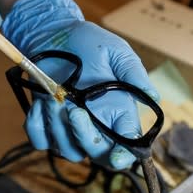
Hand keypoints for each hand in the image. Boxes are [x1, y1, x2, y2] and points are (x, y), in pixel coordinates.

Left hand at [2, 0, 158, 168]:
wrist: (53, 35)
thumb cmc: (87, 42)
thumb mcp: (116, 52)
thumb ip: (134, 73)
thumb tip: (155, 98)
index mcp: (118, 112)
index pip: (127, 144)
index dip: (124, 156)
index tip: (117, 157)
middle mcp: (96, 124)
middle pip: (97, 154)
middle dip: (84, 137)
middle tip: (73, 111)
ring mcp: (70, 128)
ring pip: (67, 151)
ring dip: (58, 129)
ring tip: (53, 98)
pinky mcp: (46, 124)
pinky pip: (40, 140)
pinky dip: (37, 126)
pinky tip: (40, 104)